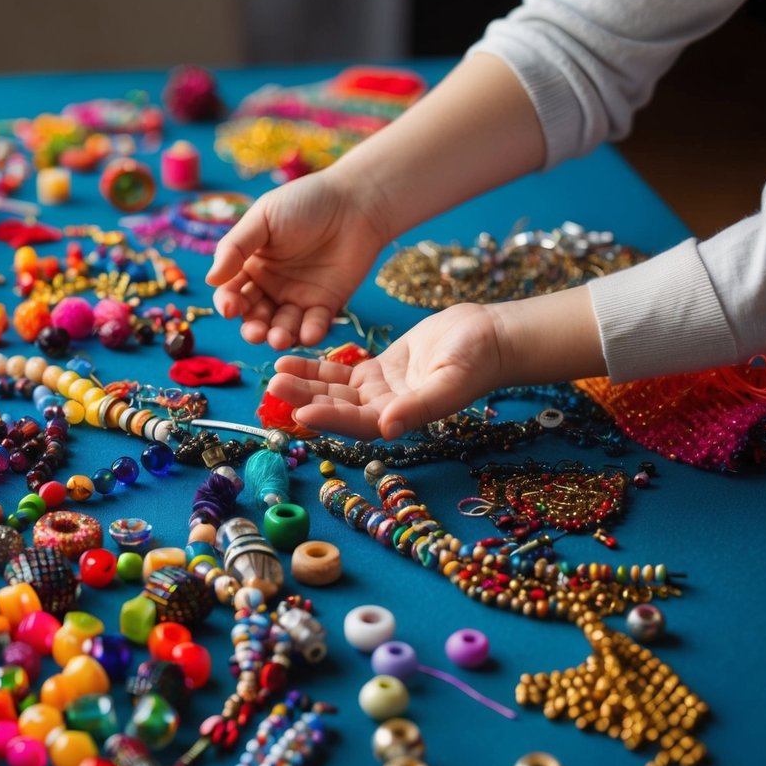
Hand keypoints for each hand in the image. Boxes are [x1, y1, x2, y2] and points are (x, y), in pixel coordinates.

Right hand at [205, 167, 387, 349]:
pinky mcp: (326, 305)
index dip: (228, 302)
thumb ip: (235, 248)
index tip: (230, 308)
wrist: (355, 202)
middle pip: (255, 317)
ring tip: (279, 338)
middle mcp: (271, 286)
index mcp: (251, 265)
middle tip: (257, 332)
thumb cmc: (304, 203)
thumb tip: (209, 279)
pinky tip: (308, 333)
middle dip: (253, 328)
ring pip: (282, 327)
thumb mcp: (262, 219)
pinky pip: (314, 326)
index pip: (232, 292)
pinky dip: (310, 333)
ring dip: (278, 336)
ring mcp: (298, 298)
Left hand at [267, 303, 508, 438]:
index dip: (329, 420)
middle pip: (337, 408)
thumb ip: (418, 407)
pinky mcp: (377, 370)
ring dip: (305, 384)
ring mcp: (378, 391)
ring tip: (275, 373)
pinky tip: (289, 360)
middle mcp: (384, 410)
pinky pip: (340, 373)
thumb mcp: (449, 382)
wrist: (490, 337)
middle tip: (274, 387)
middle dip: (306, 399)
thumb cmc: (477, 360)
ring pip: (333, 390)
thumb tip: (388, 428)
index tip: (300, 414)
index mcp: (401, 419)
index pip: (357, 424)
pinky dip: (315, 368)